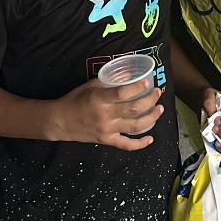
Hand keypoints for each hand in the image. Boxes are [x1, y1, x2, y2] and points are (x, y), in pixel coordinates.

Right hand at [47, 77, 163, 150]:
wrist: (60, 121)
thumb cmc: (75, 100)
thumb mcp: (90, 85)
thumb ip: (110, 82)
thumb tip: (129, 76)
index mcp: (100, 99)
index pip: (122, 93)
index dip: (138, 87)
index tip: (148, 82)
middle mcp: (105, 115)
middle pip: (134, 109)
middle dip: (150, 101)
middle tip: (157, 94)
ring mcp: (107, 130)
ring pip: (135, 126)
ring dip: (151, 118)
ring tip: (159, 110)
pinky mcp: (107, 140)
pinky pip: (126, 145)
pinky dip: (140, 144)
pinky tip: (150, 139)